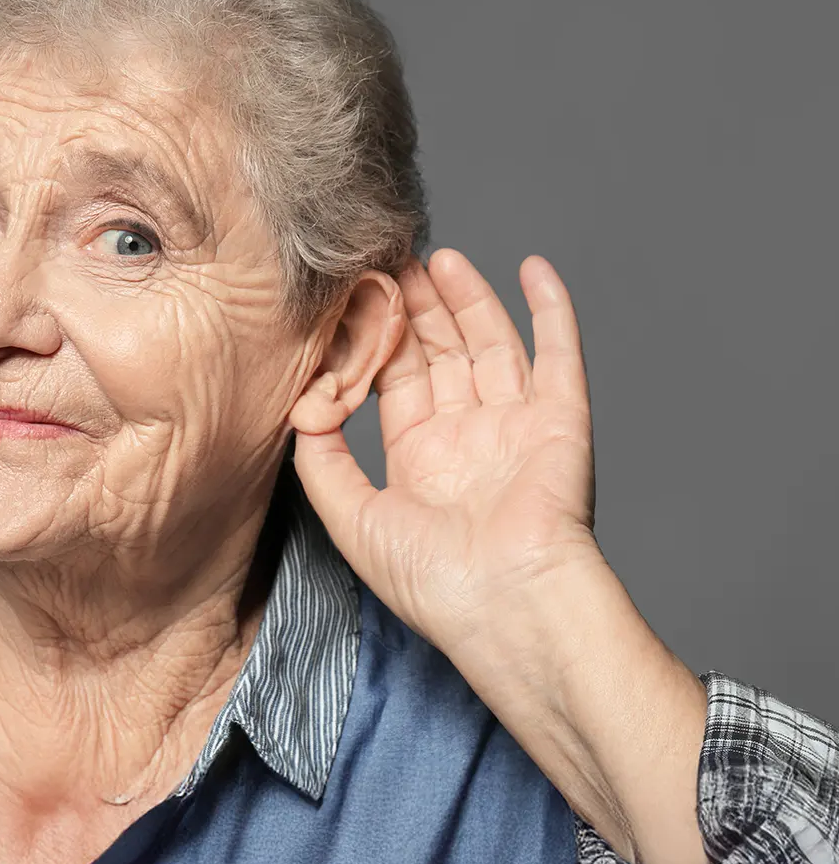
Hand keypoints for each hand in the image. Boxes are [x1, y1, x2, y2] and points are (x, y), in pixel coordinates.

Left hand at [291, 247, 708, 863]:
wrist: (508, 607)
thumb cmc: (433, 582)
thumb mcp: (352, 518)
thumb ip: (322, 461)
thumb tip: (302, 406)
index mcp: (421, 458)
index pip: (396, 379)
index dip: (377, 337)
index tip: (357, 294)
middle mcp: (468, 436)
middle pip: (440, 352)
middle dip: (418, 306)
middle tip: (393, 256)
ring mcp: (517, 424)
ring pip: (490, 343)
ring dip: (468, 299)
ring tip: (440, 256)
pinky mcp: (561, 419)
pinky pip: (558, 352)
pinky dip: (550, 309)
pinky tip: (531, 269)